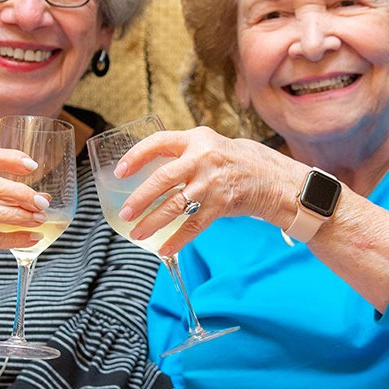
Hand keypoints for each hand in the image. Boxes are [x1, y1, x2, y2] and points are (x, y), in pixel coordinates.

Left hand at [114, 127, 297, 256]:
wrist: (268, 175)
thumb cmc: (229, 160)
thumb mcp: (205, 145)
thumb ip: (179, 154)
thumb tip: (143, 171)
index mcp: (195, 140)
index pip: (158, 142)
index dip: (136, 156)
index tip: (120, 171)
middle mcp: (202, 158)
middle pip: (163, 178)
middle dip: (141, 198)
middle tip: (125, 212)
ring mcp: (212, 182)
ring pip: (176, 205)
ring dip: (153, 221)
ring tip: (137, 232)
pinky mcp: (221, 204)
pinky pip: (194, 225)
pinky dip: (177, 239)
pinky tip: (163, 248)